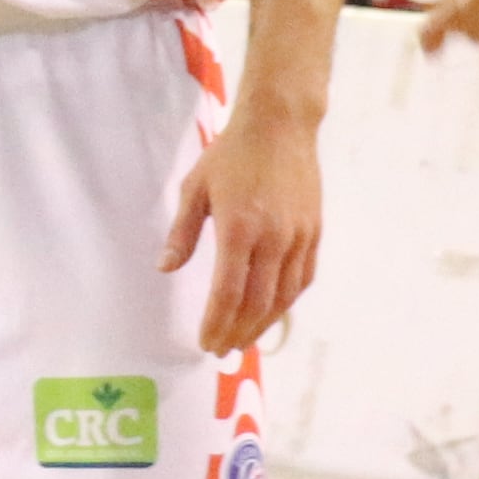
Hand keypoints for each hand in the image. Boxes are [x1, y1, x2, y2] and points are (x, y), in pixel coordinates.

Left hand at [161, 101, 319, 352]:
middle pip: (258, 303)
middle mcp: (273, 240)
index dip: (217, 322)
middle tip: (222, 350)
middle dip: (238, 332)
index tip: (206, 342)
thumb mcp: (195, 188)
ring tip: (243, 340)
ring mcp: (298, 239)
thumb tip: (165, 267)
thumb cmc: (230, 155)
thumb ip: (182, 232)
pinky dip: (286, 302)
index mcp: (239, 229)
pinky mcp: (314, 234)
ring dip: (263, 324)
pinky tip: (271, 312)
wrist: (279, 127)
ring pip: (284, 297)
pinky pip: (302, 279)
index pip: (228, 292)